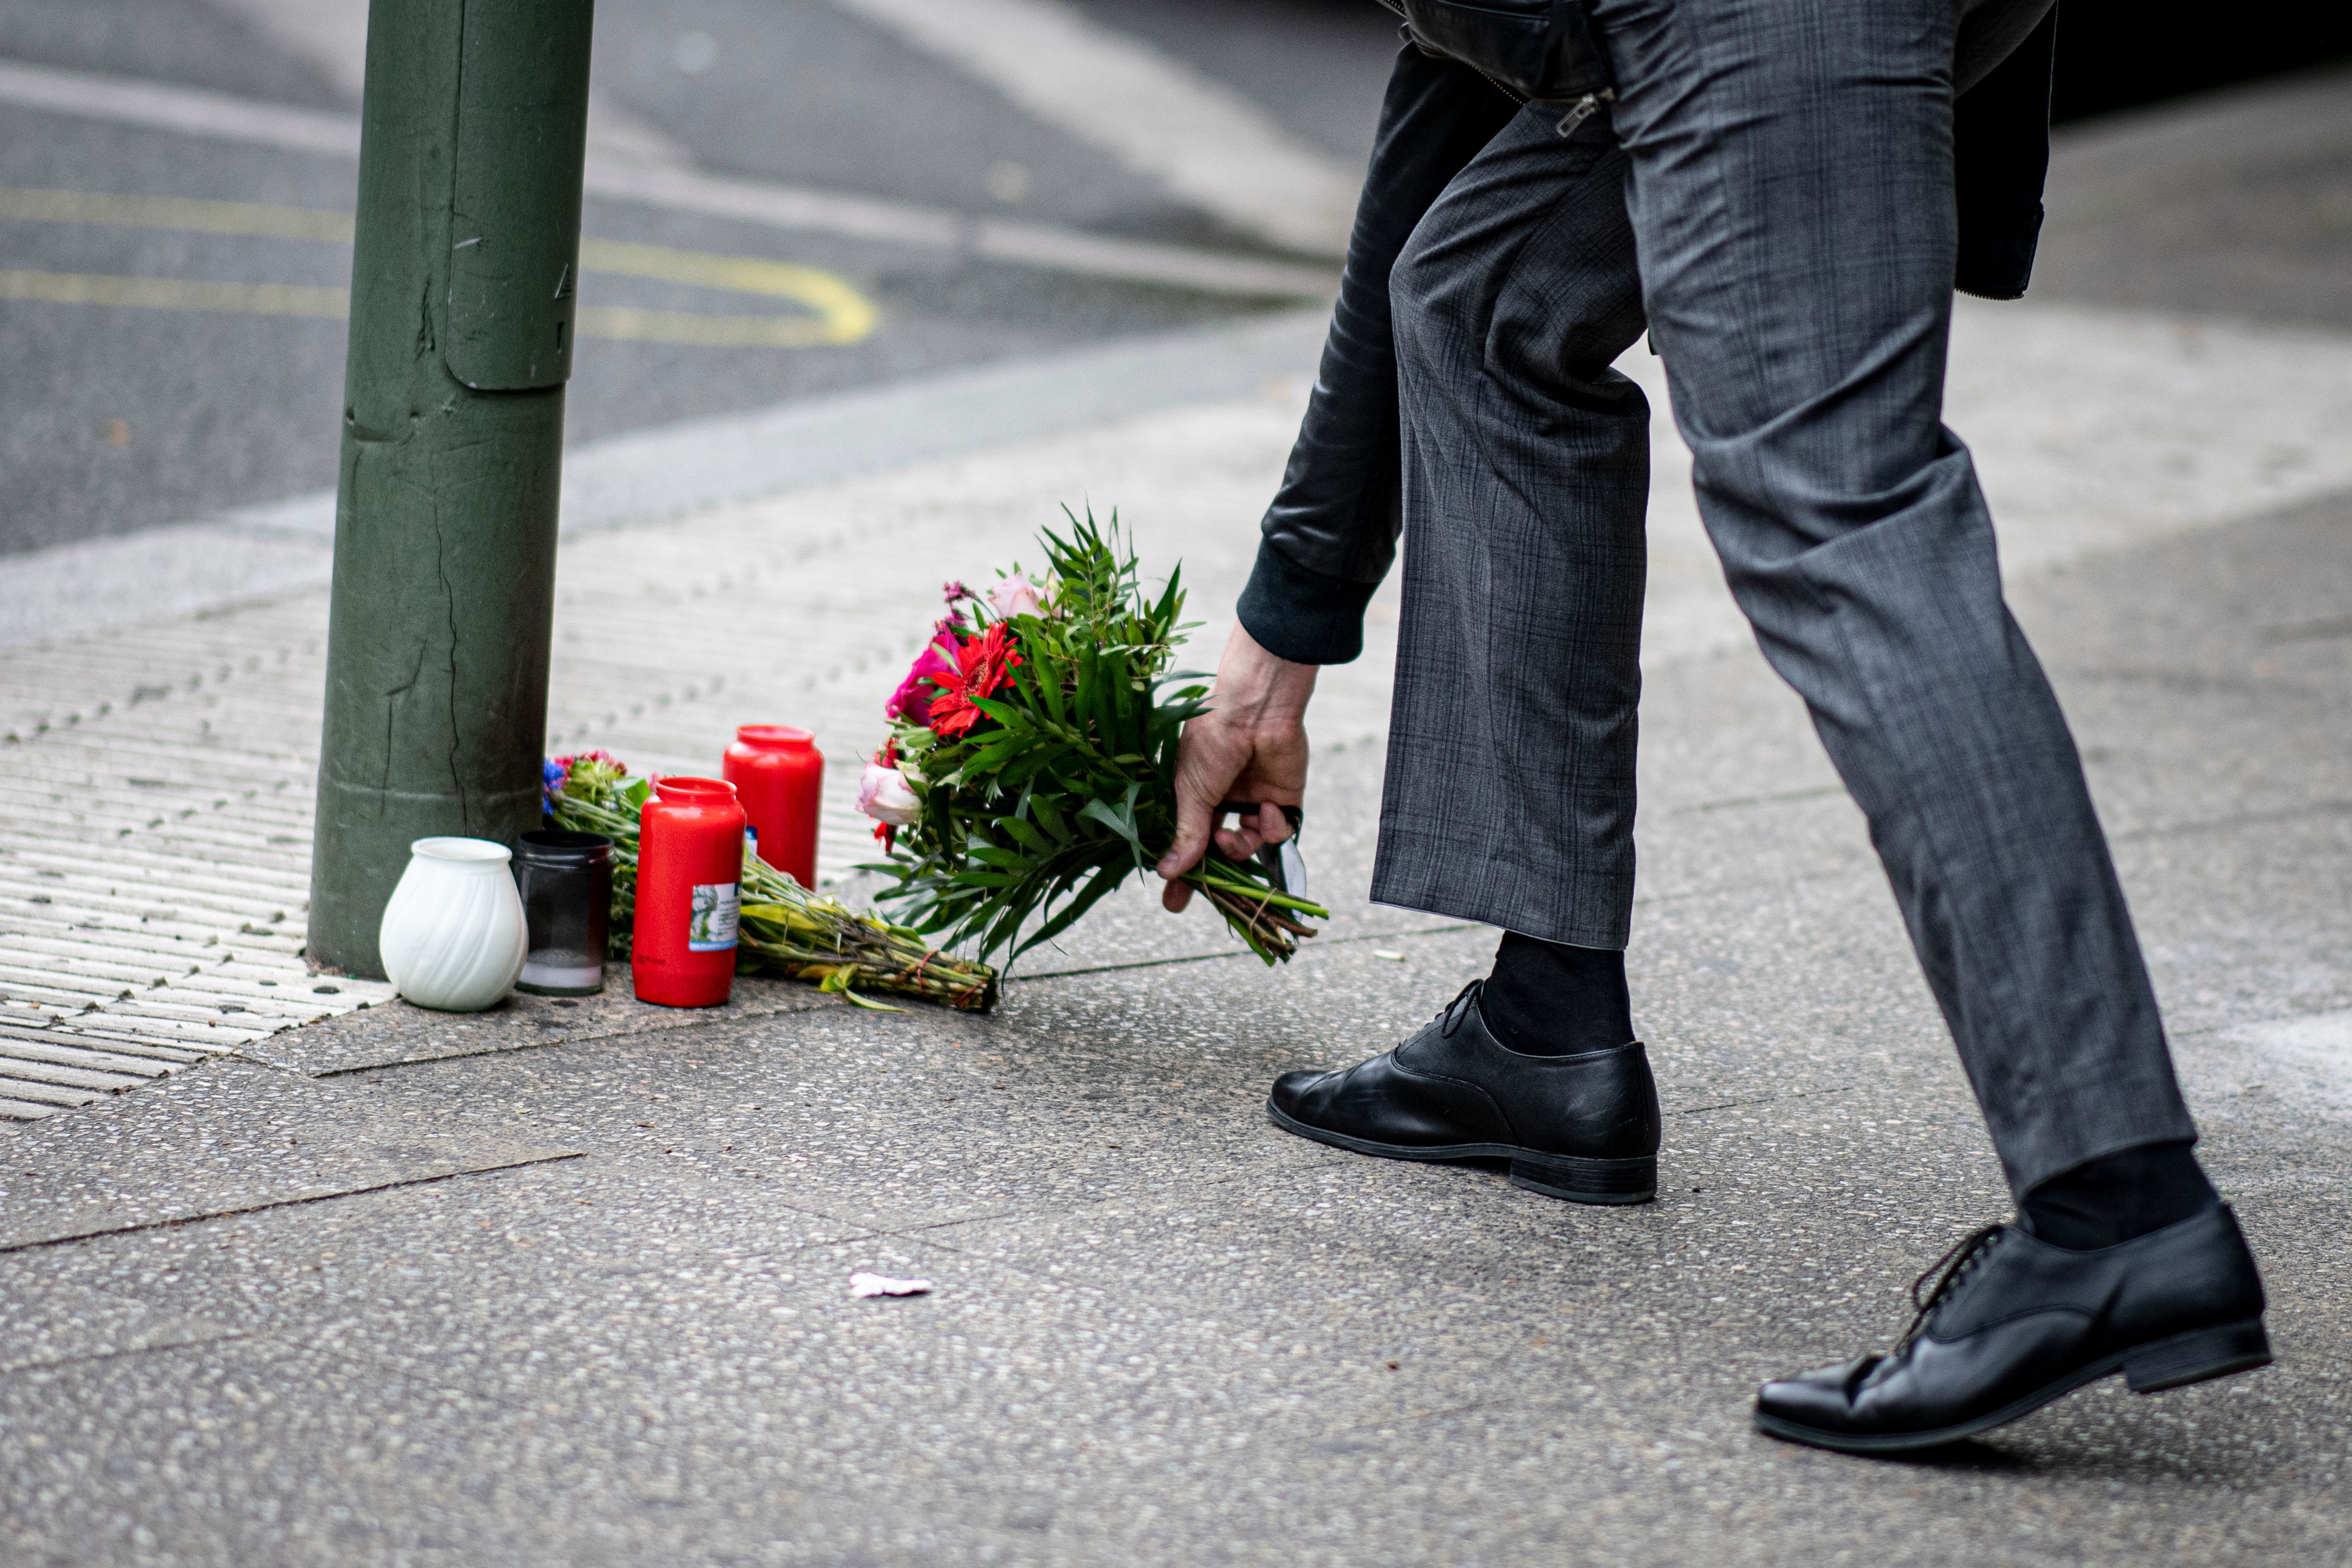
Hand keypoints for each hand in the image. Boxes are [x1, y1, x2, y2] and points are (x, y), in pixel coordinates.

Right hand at [1156, 622, 1316, 912]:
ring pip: (1248, 846)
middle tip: (1206, 894)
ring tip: (1230, 835)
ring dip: (1239, 848)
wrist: (1255, 709)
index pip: (1186, 839)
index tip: (1173, 900)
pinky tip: (1266, 808)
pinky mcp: (1282, 799)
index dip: (1181, 869)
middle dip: (1213, 874)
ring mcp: (1253, 801)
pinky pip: (1278, 832)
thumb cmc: (1214, 741)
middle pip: (1219, 849)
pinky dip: (1272, 827)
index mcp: (1194, 794)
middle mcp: (1223, 800)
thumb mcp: (1191, 791)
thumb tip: (1167, 872)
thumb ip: (1187, 834)